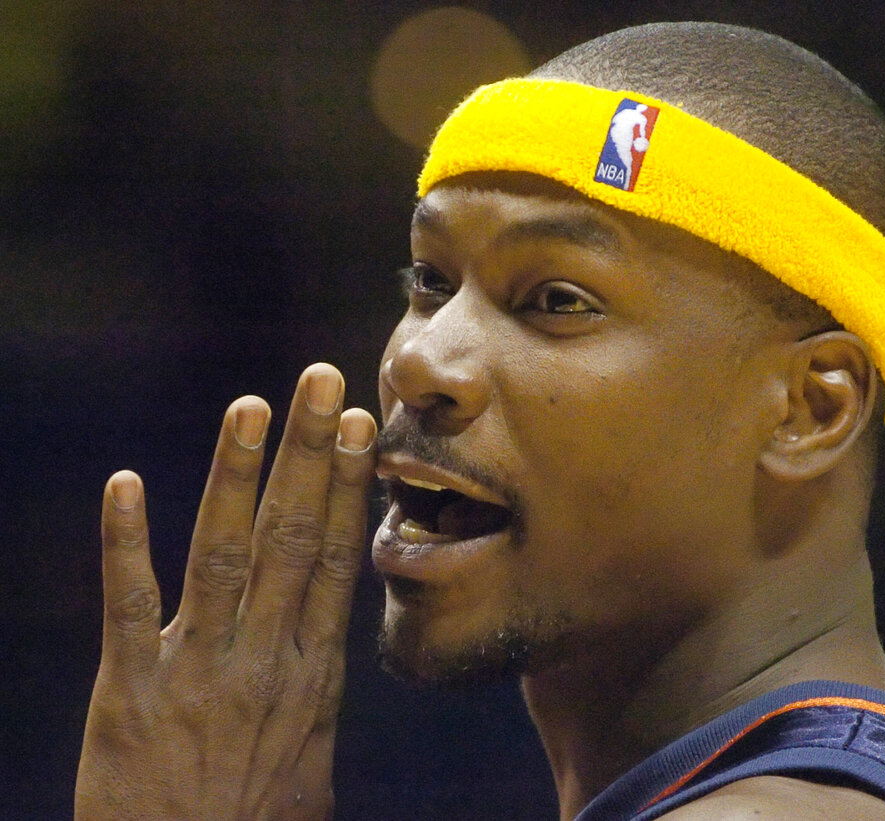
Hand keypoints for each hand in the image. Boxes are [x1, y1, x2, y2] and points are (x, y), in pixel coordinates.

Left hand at [75, 364, 376, 819]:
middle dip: (308, 453)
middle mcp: (266, 660)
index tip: (358, 424)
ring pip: (223, 554)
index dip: (345, 484)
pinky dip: (126, 542)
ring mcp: (198, 672)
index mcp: (313, 672)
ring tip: (250, 406)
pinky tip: (125, 483)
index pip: (334, 555)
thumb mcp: (309, 751)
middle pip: (291, 537)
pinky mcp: (129, 694)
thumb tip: (326, 617)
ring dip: (236, 474)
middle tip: (322, 380)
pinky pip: (129, 605)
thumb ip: (313, 678)